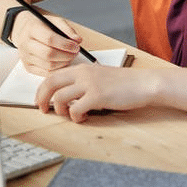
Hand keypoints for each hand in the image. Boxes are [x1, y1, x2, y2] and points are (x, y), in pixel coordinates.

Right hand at [12, 10, 82, 74]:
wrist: (25, 30)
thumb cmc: (42, 25)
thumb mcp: (54, 20)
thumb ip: (67, 29)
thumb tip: (78, 40)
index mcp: (32, 29)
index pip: (49, 39)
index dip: (65, 44)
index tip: (76, 46)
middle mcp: (25, 44)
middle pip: (48, 54)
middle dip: (66, 55)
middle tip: (76, 52)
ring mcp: (25, 57)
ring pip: (48, 66)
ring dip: (64, 63)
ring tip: (71, 56)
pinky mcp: (28, 67)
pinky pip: (46, 73)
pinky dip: (58, 70)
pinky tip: (64, 62)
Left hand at [36, 64, 155, 121]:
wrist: (144, 84)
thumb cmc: (126, 83)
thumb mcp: (101, 76)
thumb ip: (85, 82)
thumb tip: (69, 96)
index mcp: (82, 68)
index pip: (53, 75)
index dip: (42, 89)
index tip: (41, 99)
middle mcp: (83, 74)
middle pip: (50, 84)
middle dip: (42, 99)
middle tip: (43, 110)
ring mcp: (89, 85)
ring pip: (60, 98)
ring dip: (61, 111)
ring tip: (71, 115)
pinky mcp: (97, 97)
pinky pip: (75, 110)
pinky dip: (76, 117)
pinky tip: (85, 118)